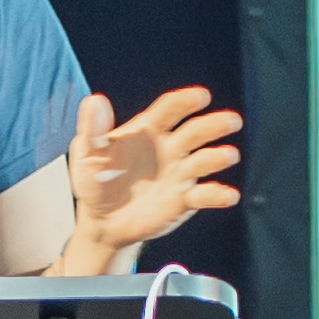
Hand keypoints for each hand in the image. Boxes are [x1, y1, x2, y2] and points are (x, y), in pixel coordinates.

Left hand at [57, 86, 241, 274]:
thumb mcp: (87, 154)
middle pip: (196, 131)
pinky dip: (218, 195)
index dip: (185, 101)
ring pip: (204, 160)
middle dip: (214, 125)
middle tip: (231, 121)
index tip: (200, 97)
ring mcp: (179, 173)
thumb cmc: (95, 181)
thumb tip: (94, 100)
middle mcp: (170, 148)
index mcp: (149, 130)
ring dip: (218, 157)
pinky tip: (228, 195)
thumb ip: (93, 129)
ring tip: (228, 156)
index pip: (171, 109)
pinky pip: (204, 196)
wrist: (101, 221)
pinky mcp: (184, 200)